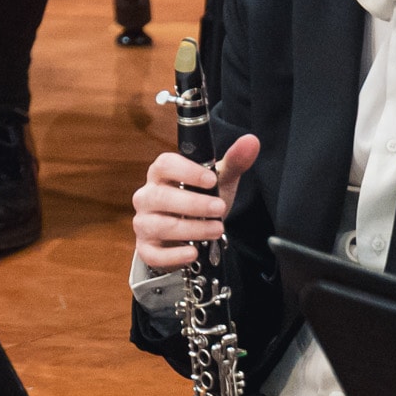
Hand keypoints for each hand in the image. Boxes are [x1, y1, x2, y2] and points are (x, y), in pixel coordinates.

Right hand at [132, 133, 260, 271]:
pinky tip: (193, 252)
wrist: (189, 234)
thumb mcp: (219, 182)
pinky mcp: (146, 248)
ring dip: (190, 228)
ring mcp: (144, 223)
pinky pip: (153, 253)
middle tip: (220, 208)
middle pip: (160, 197)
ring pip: (158, 225)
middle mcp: (147, 197)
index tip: (211, 179)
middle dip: (193, 203)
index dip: (186, 170)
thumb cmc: (200, 202)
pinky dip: (174, 255)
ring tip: (217, 230)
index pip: (163, 165)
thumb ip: (234, 162)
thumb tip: (251, 140)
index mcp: (160, 175)